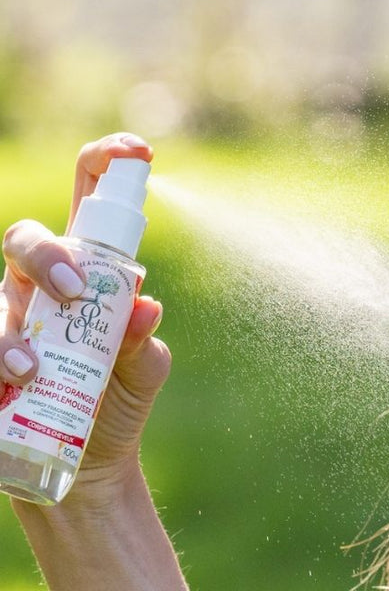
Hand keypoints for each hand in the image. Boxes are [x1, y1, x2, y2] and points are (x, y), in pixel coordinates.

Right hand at [0, 134, 170, 501]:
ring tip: (34, 368)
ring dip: (9, 330)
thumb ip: (144, 343)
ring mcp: (7, 322)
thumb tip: (143, 310)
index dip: (110, 163)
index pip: (91, 199)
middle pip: (24, 237)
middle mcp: (39, 286)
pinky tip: (12, 388)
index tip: (139, 151)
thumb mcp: (142, 370)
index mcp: (88, 269)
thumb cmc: (116, 402)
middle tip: (77, 291)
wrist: (87, 470)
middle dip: (47, 254)